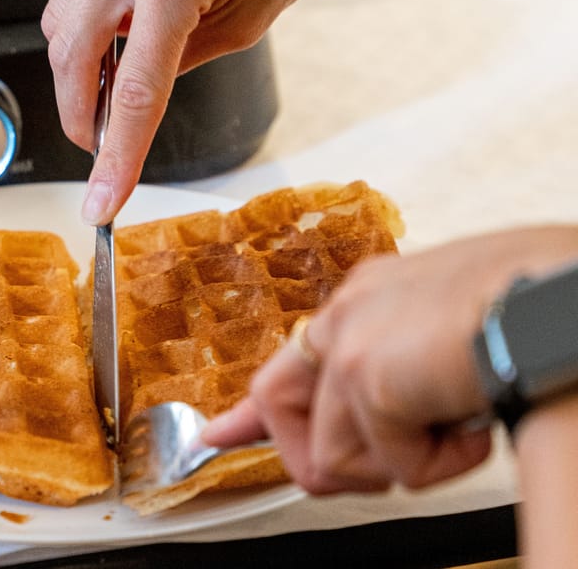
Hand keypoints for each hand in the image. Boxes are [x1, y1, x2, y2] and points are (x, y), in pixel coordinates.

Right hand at [40, 0, 317, 224]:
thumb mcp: (248, 12)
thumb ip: (188, 59)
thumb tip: (139, 94)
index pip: (135, 94)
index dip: (117, 160)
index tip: (102, 203)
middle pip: (73, 64)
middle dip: (82, 118)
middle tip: (101, 146)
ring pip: (57, 28)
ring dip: (78, 66)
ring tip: (118, 68)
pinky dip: (75, 21)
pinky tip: (109, 21)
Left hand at [202, 226, 577, 493]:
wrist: (566, 294)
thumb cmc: (532, 309)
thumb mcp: (454, 338)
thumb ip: (405, 375)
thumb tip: (403, 419)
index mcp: (371, 302)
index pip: (289, 362)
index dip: (249, 413)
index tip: (218, 435)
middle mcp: (350, 312)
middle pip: (278, 408)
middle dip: (324, 459)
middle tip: (389, 460)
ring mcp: (351, 341)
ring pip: (331, 454)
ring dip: (397, 463)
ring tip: (450, 428)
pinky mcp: (367, 375)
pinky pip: (387, 465)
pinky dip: (438, 466)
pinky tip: (471, 424)